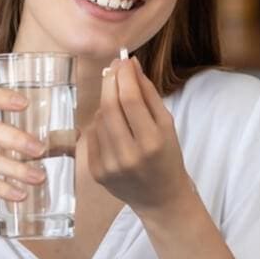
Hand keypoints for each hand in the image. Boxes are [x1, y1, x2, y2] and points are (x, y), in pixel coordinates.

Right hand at [0, 85, 45, 238]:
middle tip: (41, 151)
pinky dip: (1, 187)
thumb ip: (30, 144)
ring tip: (39, 179)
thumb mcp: (4, 156)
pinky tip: (19, 195)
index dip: (2, 96)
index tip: (26, 104)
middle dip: (17, 139)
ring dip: (16, 169)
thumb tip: (74, 133)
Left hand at [86, 57, 190, 215]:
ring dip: (106, 101)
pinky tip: (112, 123)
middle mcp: (129, 156)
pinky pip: (92, 135)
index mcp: (152, 143)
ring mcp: (109, 166)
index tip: (124, 60)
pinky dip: (100, 123)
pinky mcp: (96, 172)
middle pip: (110, 107)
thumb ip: (149, 93)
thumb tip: (131, 64)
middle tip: (113, 67)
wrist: (160, 198)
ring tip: (118, 100)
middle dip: (109, 81)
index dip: (124, 75)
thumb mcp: (167, 124)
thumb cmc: (167, 156)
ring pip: (99, 119)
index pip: (131, 99)